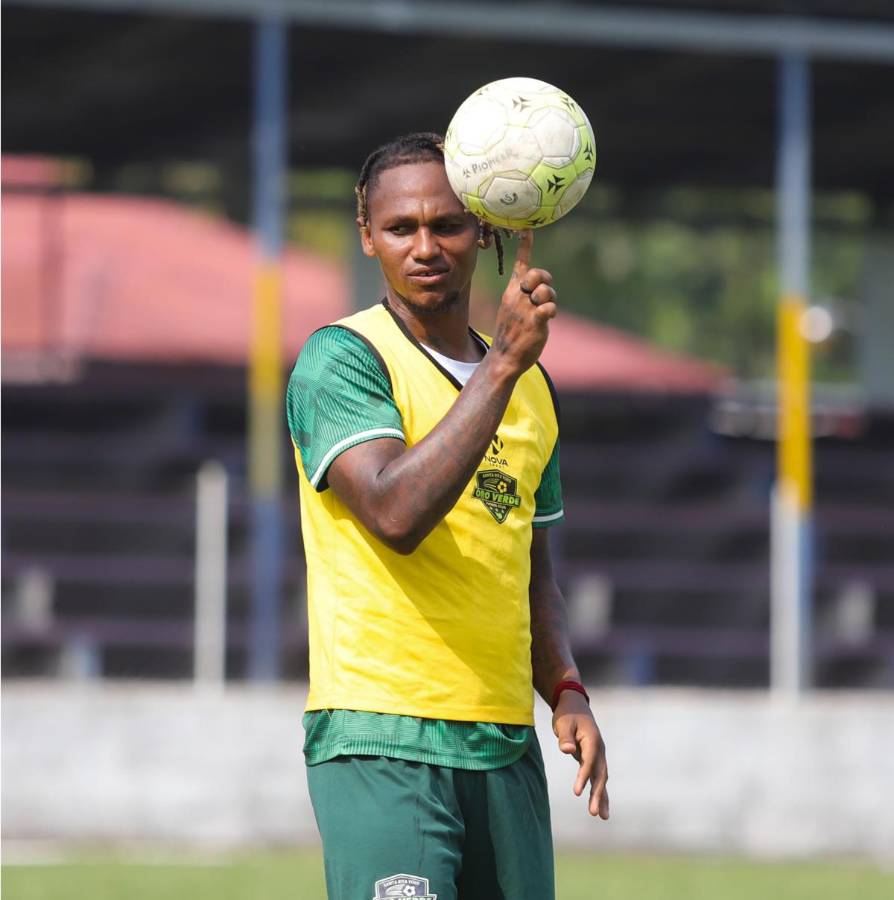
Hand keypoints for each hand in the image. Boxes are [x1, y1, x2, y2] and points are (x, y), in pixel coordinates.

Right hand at [489, 230, 557, 377]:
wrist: (504, 358)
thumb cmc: (512, 333)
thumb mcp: (513, 309)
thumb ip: (525, 295)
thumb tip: (541, 288)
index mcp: (511, 292)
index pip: (520, 266)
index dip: (525, 247)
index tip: (527, 230)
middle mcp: (517, 297)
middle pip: (537, 274)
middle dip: (545, 280)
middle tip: (543, 294)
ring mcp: (524, 310)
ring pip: (546, 291)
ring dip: (550, 299)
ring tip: (544, 311)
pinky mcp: (534, 323)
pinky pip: (549, 308)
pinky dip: (551, 311)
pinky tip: (547, 318)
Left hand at [552, 690, 608, 818]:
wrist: (575, 705)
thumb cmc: (567, 714)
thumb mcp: (563, 722)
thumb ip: (565, 737)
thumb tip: (567, 750)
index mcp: (592, 740)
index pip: (589, 761)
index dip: (583, 777)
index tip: (577, 793)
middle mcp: (599, 749)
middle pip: (600, 774)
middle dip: (598, 794)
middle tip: (594, 813)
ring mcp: (598, 755)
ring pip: (602, 779)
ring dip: (602, 797)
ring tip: (602, 817)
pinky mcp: (594, 760)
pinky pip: (598, 778)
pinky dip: (599, 792)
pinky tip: (600, 808)